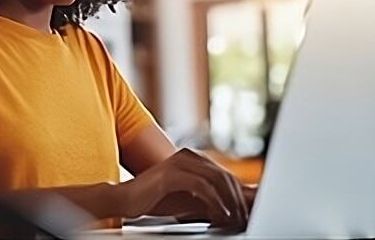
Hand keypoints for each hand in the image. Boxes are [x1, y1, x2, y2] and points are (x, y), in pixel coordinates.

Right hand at [117, 148, 249, 229]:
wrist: (125, 199)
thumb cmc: (156, 199)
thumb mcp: (190, 199)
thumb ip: (213, 200)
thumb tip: (239, 208)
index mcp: (194, 158)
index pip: (226, 175)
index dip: (241, 195)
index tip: (248, 213)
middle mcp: (189, 155)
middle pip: (225, 176)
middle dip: (238, 200)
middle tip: (244, 220)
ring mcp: (179, 162)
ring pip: (217, 180)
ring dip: (230, 202)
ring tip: (233, 219)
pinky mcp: (171, 173)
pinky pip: (202, 186)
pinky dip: (215, 202)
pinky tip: (220, 215)